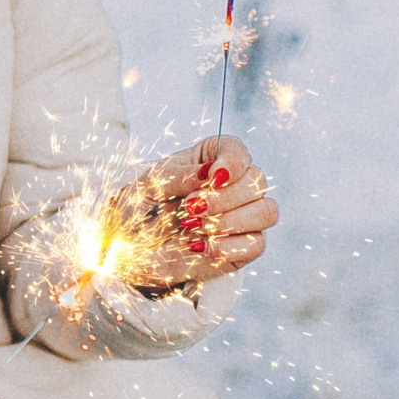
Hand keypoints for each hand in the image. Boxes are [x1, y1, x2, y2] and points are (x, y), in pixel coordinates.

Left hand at [119, 135, 278, 285]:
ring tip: (193, 227)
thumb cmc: (142, 209)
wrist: (133, 248)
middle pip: (257, 181)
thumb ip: (176, 176)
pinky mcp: (243, 247)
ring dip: (229, 220)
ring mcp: (243, 216)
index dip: (232, 162)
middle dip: (224, 197)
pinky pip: (256, 244)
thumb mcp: (149, 185)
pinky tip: (198, 246)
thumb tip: (205, 173)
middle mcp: (233, 186)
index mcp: (211, 160)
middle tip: (190, 207)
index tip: (213, 177)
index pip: (237, 150)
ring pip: (266, 212)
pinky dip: (226, 245)